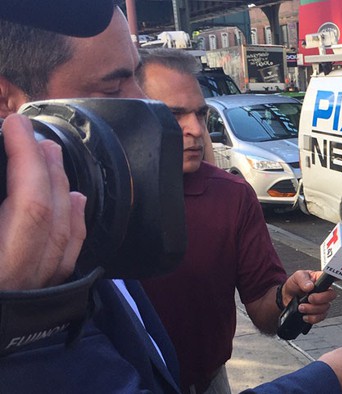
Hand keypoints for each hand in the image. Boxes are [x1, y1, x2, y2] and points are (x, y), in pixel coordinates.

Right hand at [0, 114, 85, 290]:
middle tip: (32, 133)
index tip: (10, 123)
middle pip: (51, 216)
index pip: (29, 205)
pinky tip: (76, 200)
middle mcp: (17, 282)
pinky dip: (75, 223)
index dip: (24, 160)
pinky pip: (66, 258)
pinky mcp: (33, 302)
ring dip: (61, 189)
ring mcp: (28, 294)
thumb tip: (1, 166)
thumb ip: (1, 210)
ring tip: (52, 156)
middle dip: (44, 168)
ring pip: (65, 236)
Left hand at [282, 270, 337, 323]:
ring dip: (312, 309)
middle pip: (331, 296)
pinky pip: (320, 317)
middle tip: (309, 298)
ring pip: (325, 308)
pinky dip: (312, 318)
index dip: (336, 281)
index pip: (333, 279)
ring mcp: (322, 303)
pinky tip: (305, 315)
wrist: (287, 297)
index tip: (327, 285)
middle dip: (319, 299)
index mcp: (321, 279)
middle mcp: (324, 291)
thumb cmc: (294, 284)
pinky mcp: (318, 312)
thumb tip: (310, 286)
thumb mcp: (297, 277)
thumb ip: (303, 279)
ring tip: (301, 307)